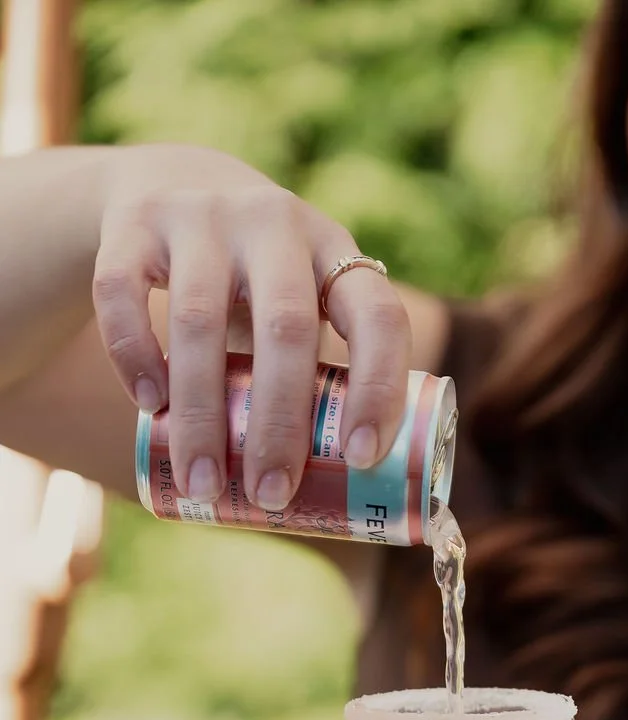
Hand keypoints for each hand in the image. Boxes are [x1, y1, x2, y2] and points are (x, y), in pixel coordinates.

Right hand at [91, 143, 410, 508]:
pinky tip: (148, 407)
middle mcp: (276, 223)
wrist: (173, 181)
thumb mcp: (307, 303)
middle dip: (278, 427)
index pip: (379, 317)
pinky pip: (122, 293)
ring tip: (203, 483)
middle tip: (270, 497)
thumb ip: (320, 374)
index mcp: (336, 254)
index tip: (362, 460)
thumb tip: (333, 504)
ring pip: (199, 322)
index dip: (379, 388)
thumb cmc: (259, 284)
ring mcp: (202, 216)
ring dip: (201, 415)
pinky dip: (132, 356)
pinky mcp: (133, 223)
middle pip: (286, 330)